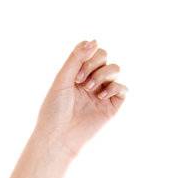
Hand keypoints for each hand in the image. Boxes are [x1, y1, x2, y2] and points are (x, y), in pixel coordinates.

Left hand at [32, 39, 127, 159]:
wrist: (58, 137)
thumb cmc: (54, 110)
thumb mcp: (62, 79)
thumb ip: (76, 58)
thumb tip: (94, 40)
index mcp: (78, 73)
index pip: (92, 50)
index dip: (87, 54)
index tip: (75, 72)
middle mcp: (91, 80)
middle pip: (104, 56)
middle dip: (94, 63)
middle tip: (80, 81)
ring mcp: (102, 92)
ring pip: (115, 68)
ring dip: (103, 73)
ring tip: (90, 88)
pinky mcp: (111, 106)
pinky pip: (123, 88)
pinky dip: (114, 87)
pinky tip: (101, 96)